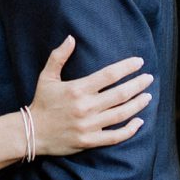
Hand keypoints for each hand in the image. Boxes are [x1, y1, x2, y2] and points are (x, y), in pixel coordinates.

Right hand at [27, 37, 152, 157]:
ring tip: (148, 96)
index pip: (109, 75)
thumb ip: (58, 56)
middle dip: (138, 85)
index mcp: (77, 89)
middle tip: (149, 78)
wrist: (30, 133)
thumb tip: (71, 37)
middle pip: (120, 94)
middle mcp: (85, 107)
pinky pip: (115, 137)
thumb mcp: (47, 77)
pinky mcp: (89, 141)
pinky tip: (139, 122)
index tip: (139, 62)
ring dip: (138, 105)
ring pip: (121, 114)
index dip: (127, 67)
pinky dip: (129, 130)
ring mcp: (88, 126)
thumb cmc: (41, 102)